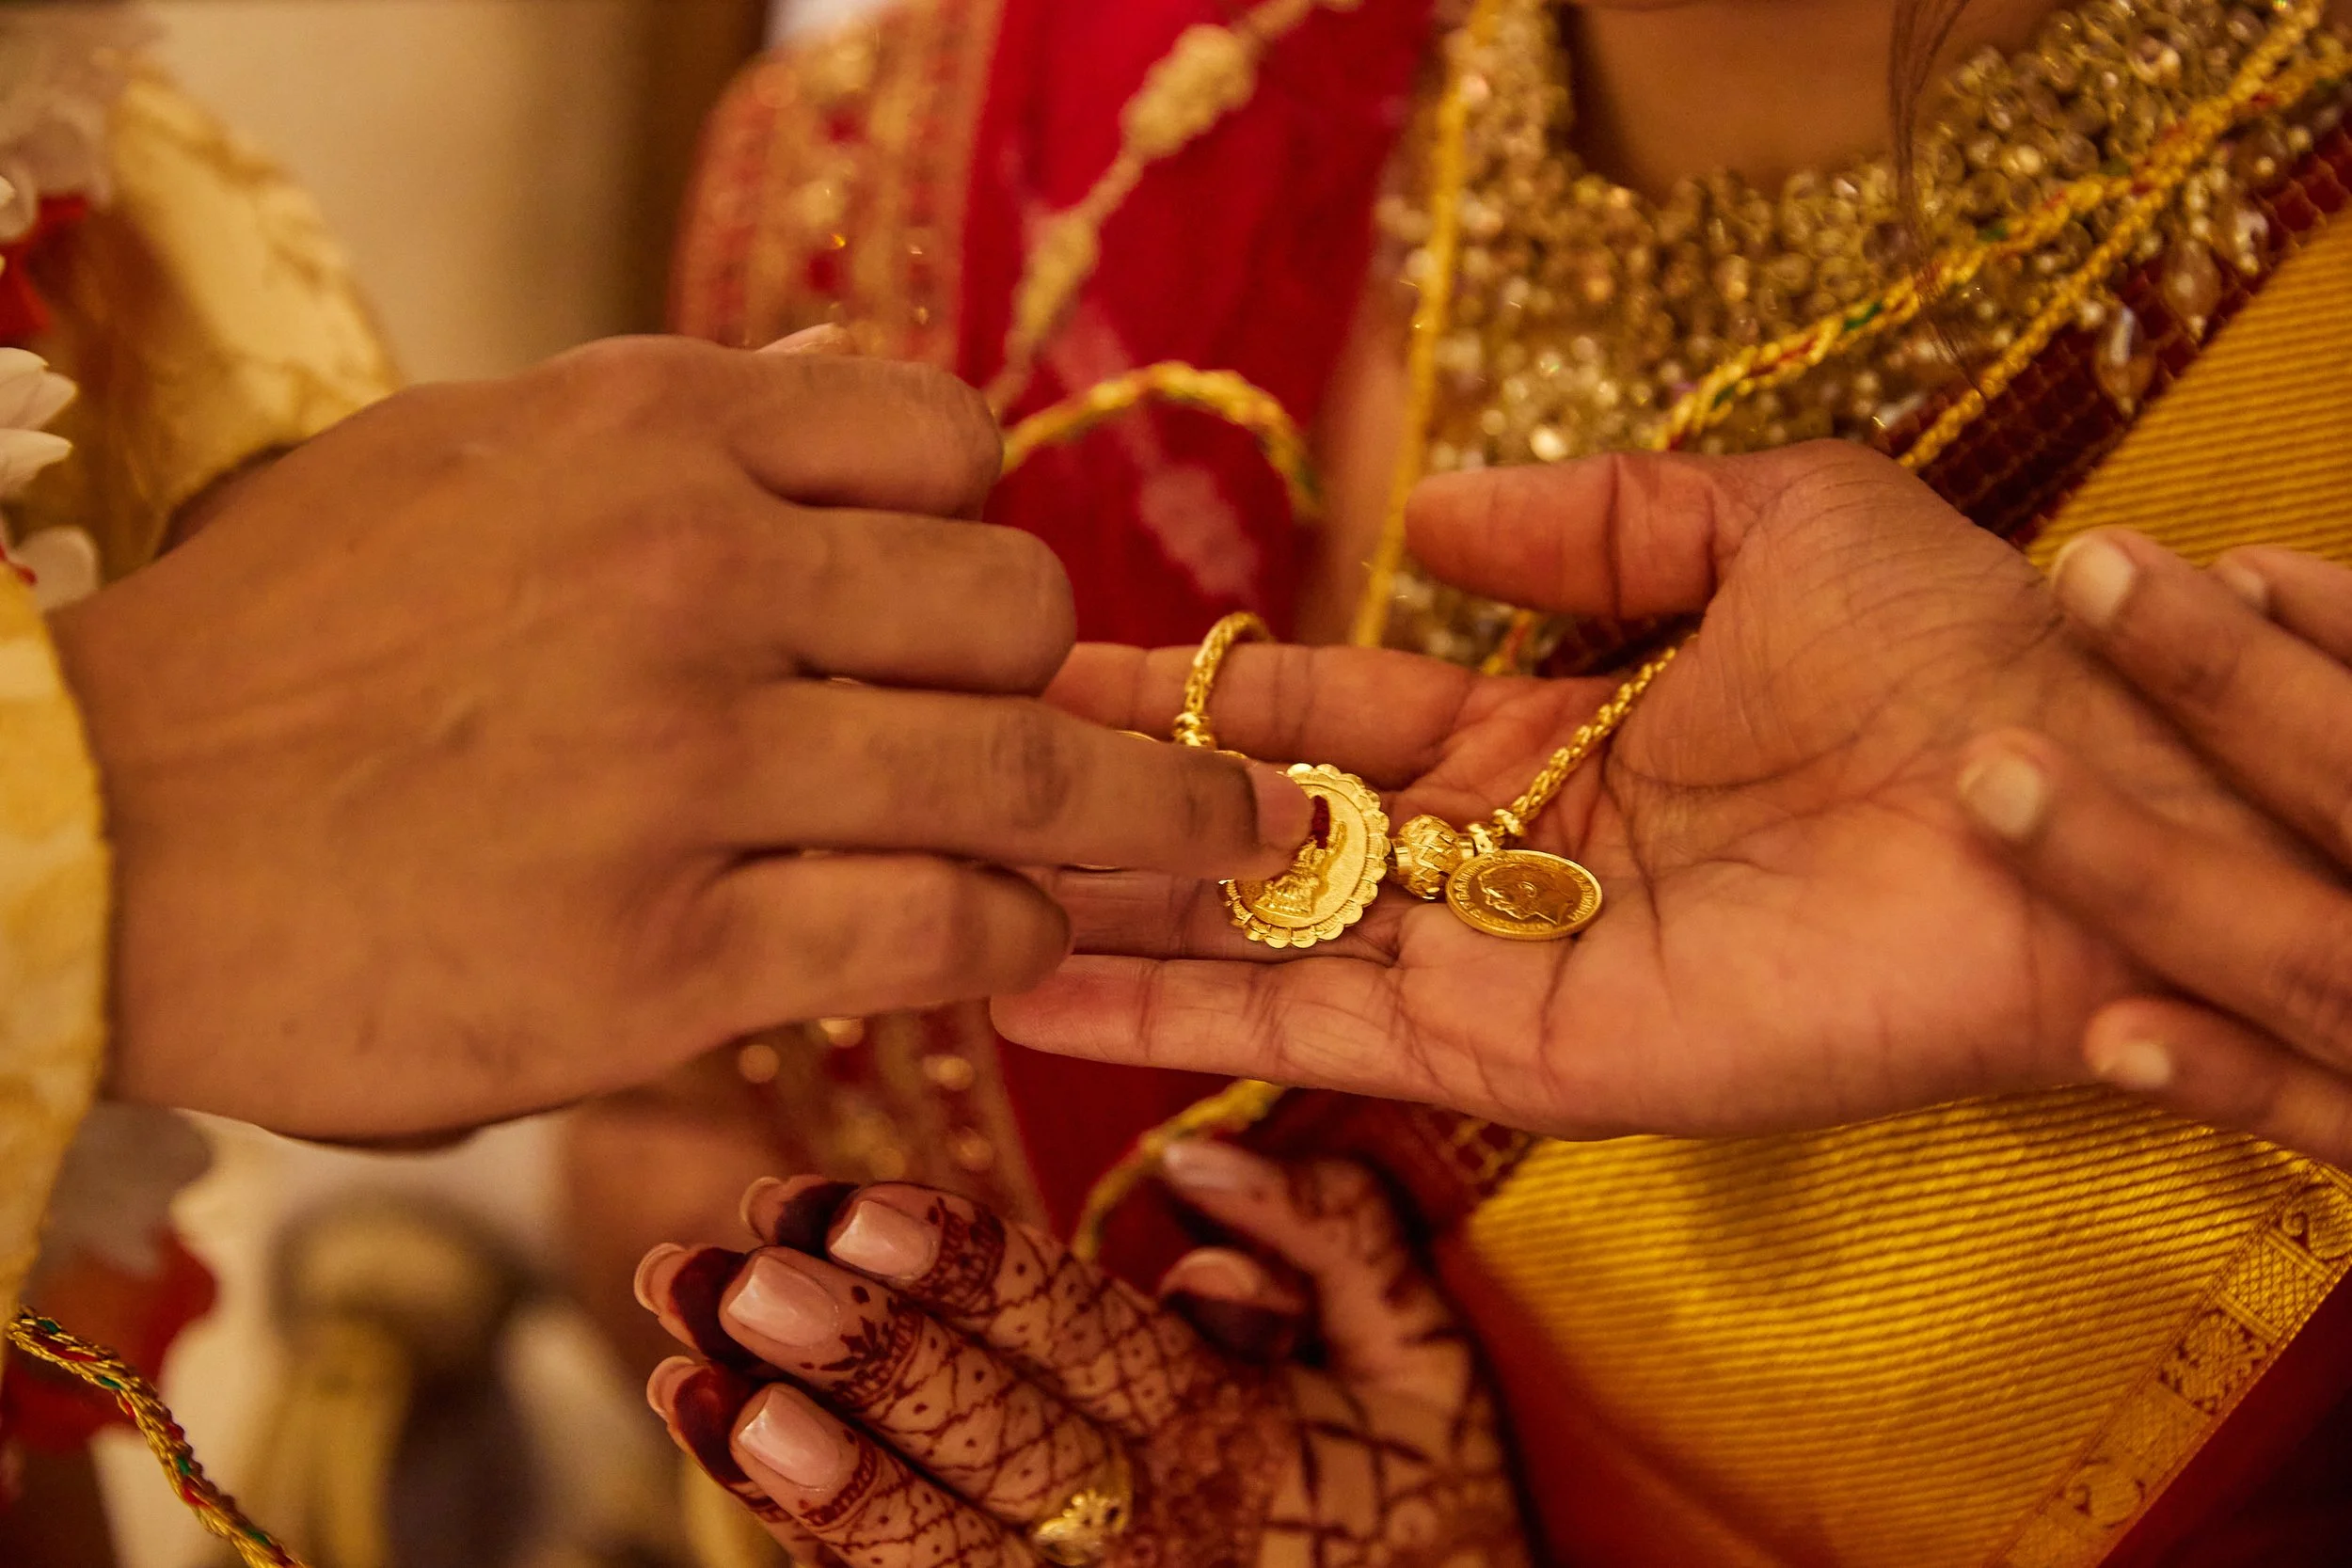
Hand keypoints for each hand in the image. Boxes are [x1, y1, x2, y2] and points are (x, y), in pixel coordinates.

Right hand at [49, 338, 1311, 1137]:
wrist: (93, 838)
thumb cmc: (279, 654)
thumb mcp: (462, 460)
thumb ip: (669, 425)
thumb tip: (846, 384)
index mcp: (645, 433)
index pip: (945, 446)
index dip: (989, 533)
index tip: (983, 608)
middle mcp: (692, 574)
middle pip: (1017, 608)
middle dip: (1065, 686)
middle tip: (1071, 743)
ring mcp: (691, 765)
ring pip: (1025, 772)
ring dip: (1141, 825)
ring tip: (1208, 852)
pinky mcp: (670, 952)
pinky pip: (939, 926)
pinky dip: (1012, 938)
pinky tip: (1013, 946)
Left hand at [636, 1157, 1525, 1567]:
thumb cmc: (1424, 1514)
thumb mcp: (1426, 1368)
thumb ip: (1338, 1245)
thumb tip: (1195, 1166)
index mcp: (1239, 1442)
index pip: (1094, 1349)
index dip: (977, 1282)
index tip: (863, 1206)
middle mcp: (1151, 1536)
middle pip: (991, 1444)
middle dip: (864, 1358)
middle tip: (742, 1273)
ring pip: (926, 1544)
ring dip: (803, 1460)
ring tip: (693, 1369)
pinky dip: (804, 1523)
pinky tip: (717, 1432)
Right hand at [995, 443, 2289, 1136]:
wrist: (2067, 800)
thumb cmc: (1951, 649)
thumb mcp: (1770, 516)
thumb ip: (1592, 517)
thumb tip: (1425, 511)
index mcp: (1548, 735)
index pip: (1326, 717)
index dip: (1198, 693)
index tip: (1060, 665)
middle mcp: (1500, 861)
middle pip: (1263, 840)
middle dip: (1112, 808)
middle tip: (952, 768)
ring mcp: (1499, 967)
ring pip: (1259, 948)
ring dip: (1106, 921)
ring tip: (949, 886)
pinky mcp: (1518, 1062)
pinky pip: (1321, 1038)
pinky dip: (1178, 1025)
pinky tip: (1039, 993)